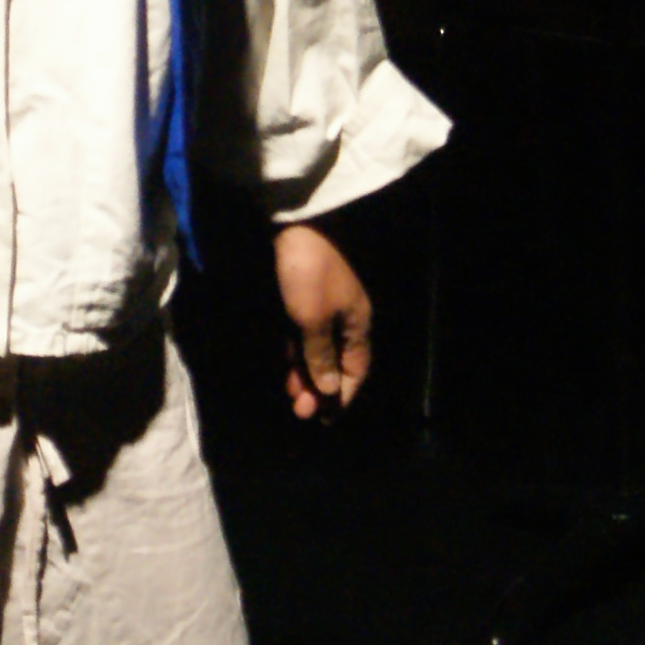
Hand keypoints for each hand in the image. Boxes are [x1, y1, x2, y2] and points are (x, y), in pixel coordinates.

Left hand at [274, 223, 372, 419]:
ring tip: (292, 394)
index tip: (328, 418)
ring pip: (318, 350)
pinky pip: (304, 335)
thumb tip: (331, 390)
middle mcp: (345, 318)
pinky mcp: (303, 297)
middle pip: (336, 362)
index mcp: (356, 324)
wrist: (294, 226)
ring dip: (306, 372)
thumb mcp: (312, 321)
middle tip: (300, 410)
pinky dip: (297, 352)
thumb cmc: (308, 275)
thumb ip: (320, 357)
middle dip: (320, 388)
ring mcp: (324, 307)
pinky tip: (288, 365)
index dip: (344, 395)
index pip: (357, 370)